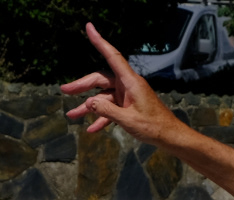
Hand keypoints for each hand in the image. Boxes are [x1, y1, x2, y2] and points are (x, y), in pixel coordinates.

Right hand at [61, 22, 183, 144]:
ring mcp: (127, 96)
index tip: (89, 28)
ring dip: (88, 107)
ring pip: (103, 97)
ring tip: (72, 116)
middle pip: (100, 80)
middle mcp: (128, 85)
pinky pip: (111, 109)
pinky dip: (101, 118)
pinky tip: (91, 128)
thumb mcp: (128, 120)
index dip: (99, 41)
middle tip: (64, 90)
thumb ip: (107, 111)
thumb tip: (89, 103)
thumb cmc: (153, 126)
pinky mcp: (128, 106)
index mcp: (130, 82)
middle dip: (81, 85)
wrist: (169, 136)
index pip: (112, 56)